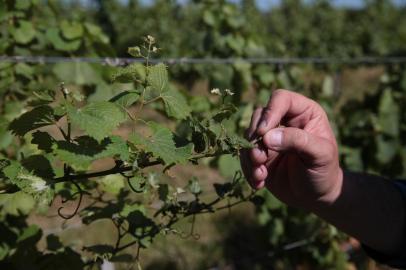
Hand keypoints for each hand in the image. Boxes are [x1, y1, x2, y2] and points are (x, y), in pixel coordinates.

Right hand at [241, 89, 342, 209]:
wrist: (315, 197)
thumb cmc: (324, 172)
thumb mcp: (320, 155)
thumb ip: (297, 141)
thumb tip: (267, 137)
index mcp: (303, 112)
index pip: (281, 99)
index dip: (269, 112)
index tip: (262, 133)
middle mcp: (284, 120)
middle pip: (259, 116)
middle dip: (255, 139)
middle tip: (259, 159)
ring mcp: (269, 137)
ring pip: (248, 136)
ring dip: (250, 156)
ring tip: (260, 176)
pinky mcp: (259, 153)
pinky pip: (244, 154)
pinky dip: (248, 169)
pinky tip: (259, 182)